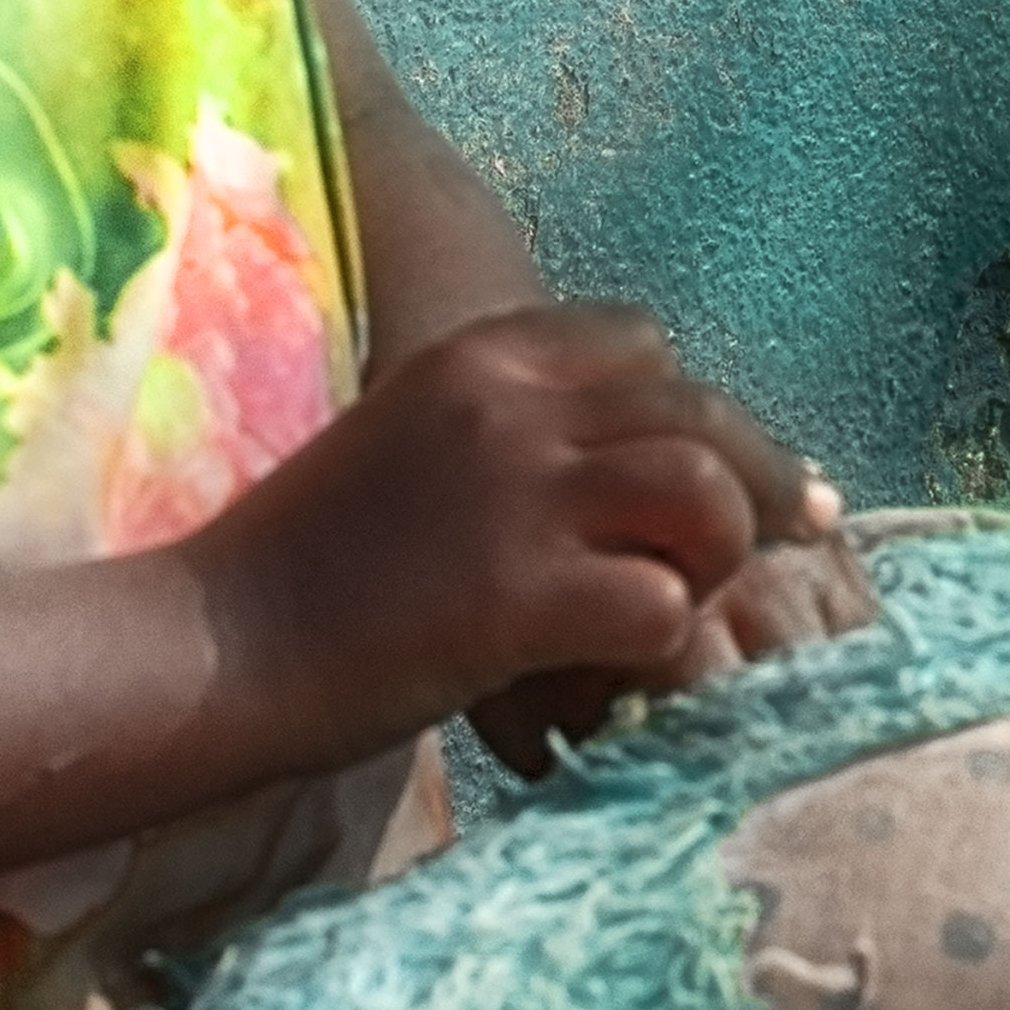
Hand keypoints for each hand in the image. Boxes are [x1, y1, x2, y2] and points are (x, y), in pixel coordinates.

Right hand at [187, 302, 837, 762]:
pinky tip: (631, 667)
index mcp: (482, 356)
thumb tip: (627, 456)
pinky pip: (662, 603)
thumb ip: (513, 431)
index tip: (720, 458)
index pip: (642, 342)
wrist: (207, 649)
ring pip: (704, 491)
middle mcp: (510, 403)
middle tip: (801, 527)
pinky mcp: (519, 595)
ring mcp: (518, 495)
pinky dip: (667, 641)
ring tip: (694, 601)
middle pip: (700, 410)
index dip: (690, 406)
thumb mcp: (413, 445)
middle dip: (760, 474)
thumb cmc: (305, 565)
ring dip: (720, 552)